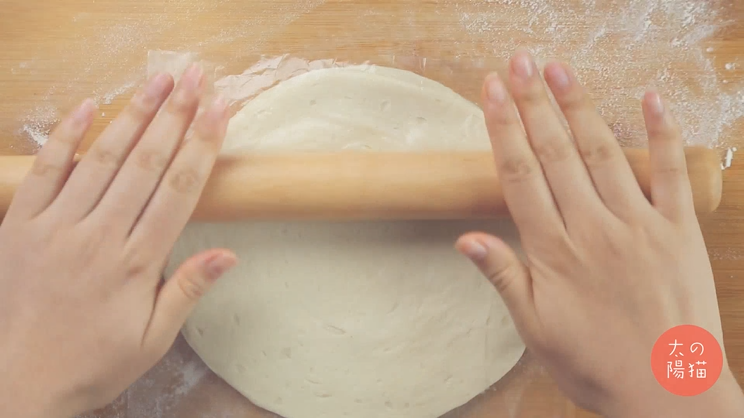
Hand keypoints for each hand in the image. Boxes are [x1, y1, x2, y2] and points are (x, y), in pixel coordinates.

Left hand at [0, 65, 236, 417]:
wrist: (18, 383)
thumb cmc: (94, 362)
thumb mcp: (152, 339)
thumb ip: (187, 290)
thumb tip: (229, 254)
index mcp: (135, 263)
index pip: (177, 190)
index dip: (202, 145)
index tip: (221, 111)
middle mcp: (98, 235)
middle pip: (144, 163)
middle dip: (175, 116)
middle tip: (196, 78)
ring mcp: (57, 226)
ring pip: (101, 158)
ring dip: (133, 115)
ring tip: (159, 81)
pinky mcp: (22, 226)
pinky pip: (46, 172)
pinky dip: (66, 137)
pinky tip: (88, 107)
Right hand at [456, 51, 743, 416]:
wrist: (667, 395)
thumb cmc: (595, 365)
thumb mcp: (535, 329)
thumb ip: (504, 276)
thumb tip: (467, 238)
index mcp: (555, 251)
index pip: (521, 175)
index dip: (504, 129)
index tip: (491, 91)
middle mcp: (594, 228)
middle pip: (556, 153)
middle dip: (534, 103)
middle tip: (520, 62)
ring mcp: (640, 226)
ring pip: (603, 154)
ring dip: (580, 108)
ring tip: (560, 70)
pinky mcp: (679, 231)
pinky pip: (672, 174)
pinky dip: (661, 134)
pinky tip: (650, 98)